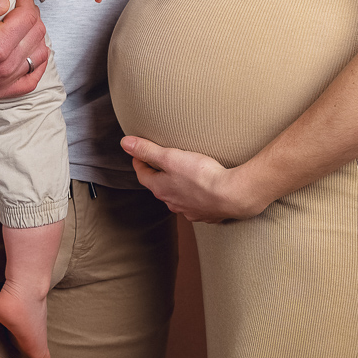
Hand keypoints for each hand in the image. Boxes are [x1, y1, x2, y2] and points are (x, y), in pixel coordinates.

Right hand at [0, 0, 48, 99]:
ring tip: (22, 25)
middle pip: (37, 33)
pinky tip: (30, 51)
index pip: (28, 17)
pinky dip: (36, 64)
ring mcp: (4, 81)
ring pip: (39, 53)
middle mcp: (5, 66)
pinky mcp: (0, 90)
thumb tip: (7, 2)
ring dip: (35, 36)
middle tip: (19, 6)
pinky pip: (32, 80)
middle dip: (31, 14)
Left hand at [121, 135, 267, 222]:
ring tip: (183, 174)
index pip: (143, 175)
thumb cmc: (201, 176)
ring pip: (178, 198)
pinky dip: (196, 196)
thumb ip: (147, 150)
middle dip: (158, 175)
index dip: (139, 161)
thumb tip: (125, 143)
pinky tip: (203, 190)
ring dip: (177, 187)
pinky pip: (197, 205)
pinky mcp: (208, 214)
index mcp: (161, 189)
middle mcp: (173, 203)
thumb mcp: (170, 157)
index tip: (139, 153)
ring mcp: (190, 211)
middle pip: (160, 187)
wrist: (233, 195)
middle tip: (160, 162)